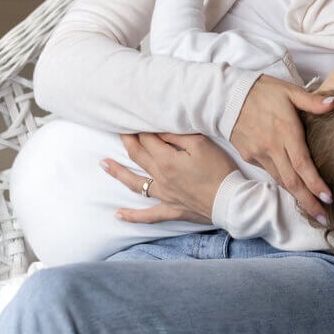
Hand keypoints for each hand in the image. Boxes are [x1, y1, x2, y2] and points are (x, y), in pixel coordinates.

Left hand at [102, 132, 235, 224]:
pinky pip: (147, 215)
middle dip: (127, 141)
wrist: (231, 201)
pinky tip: (118, 214)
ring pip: (135, 183)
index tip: (135, 117)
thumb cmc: (219, 170)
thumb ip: (178, 136)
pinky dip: (132, 216)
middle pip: (138, 156)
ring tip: (103, 164)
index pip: (147, 139)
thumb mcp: (202, 145)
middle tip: (118, 129)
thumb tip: (159, 129)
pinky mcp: (171, 209)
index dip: (141, 127)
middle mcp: (160, 178)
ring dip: (118, 173)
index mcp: (166, 160)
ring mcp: (164, 195)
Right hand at [230, 75, 333, 219]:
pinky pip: (269, 172)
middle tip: (324, 218)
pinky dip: (282, 182)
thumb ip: (312, 101)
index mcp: (285, 131)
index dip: (315, 184)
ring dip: (296, 196)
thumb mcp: (289, 90)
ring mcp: (258, 153)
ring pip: (280, 181)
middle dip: (308, 202)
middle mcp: (271, 147)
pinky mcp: (248, 155)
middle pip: (292, 182)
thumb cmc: (262, 90)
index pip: (302, 164)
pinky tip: (293, 187)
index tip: (329, 198)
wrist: (226, 95)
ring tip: (312, 208)